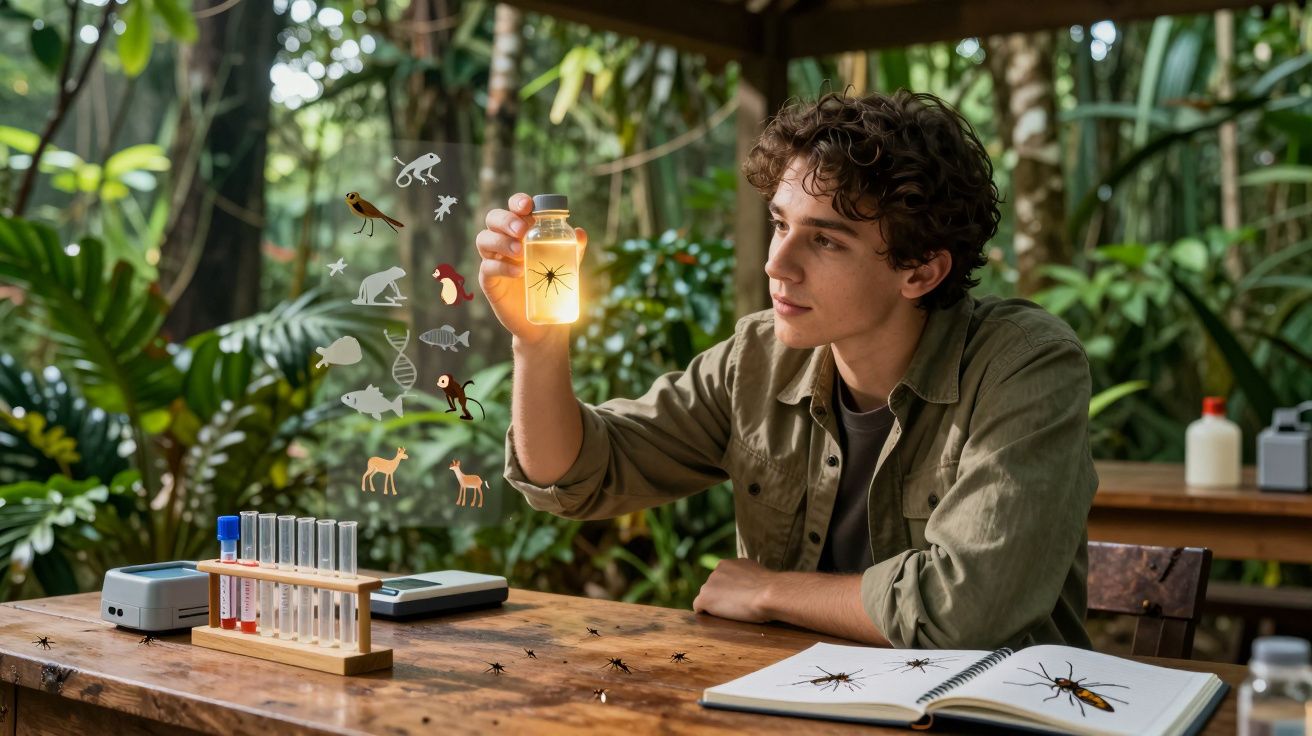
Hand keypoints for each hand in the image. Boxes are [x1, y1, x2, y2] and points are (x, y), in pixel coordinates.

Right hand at [476, 192, 588, 346]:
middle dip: (506, 219)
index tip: (528, 206)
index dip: (517, 201)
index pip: (513, 208)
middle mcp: (504, 241)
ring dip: (501, 241)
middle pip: (493, 218)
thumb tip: (580, 233)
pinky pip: (487, 267)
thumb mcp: (567, 265)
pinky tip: (519, 272)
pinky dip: (502, 266)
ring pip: (484, 239)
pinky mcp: (489, 281)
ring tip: (520, 251)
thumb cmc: (553, 285)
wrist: (545, 322)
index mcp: (521, 231)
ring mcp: (494, 260)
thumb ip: (573, 249)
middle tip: (522, 231)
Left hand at [692, 558, 778, 622]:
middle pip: (714, 587)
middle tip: (736, 608)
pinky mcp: (705, 598)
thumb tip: (751, 585)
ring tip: (731, 614)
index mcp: (730, 563)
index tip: (739, 599)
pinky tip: (716, 620)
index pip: (724, 579)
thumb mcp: (758, 576)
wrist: (769, 594)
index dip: (730, 591)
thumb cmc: (771, 588)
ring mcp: (709, 583)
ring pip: (707, 597)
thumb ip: (749, 577)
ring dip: (715, 605)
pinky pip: (699, 608)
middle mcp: (717, 569)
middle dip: (722, 596)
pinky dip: (705, 614)